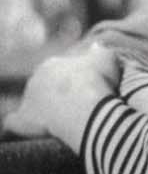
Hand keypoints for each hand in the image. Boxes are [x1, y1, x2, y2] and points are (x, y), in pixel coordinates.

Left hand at [3, 43, 120, 149]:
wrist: (86, 107)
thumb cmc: (98, 81)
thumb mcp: (107, 58)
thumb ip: (100, 51)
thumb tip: (96, 46)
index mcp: (53, 64)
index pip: (59, 70)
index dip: (72, 79)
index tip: (86, 88)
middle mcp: (35, 79)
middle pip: (44, 86)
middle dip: (56, 93)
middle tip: (76, 104)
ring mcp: (27, 99)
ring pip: (32, 102)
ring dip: (43, 109)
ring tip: (63, 119)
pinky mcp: (23, 119)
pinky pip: (14, 122)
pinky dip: (20, 124)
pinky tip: (32, 127)